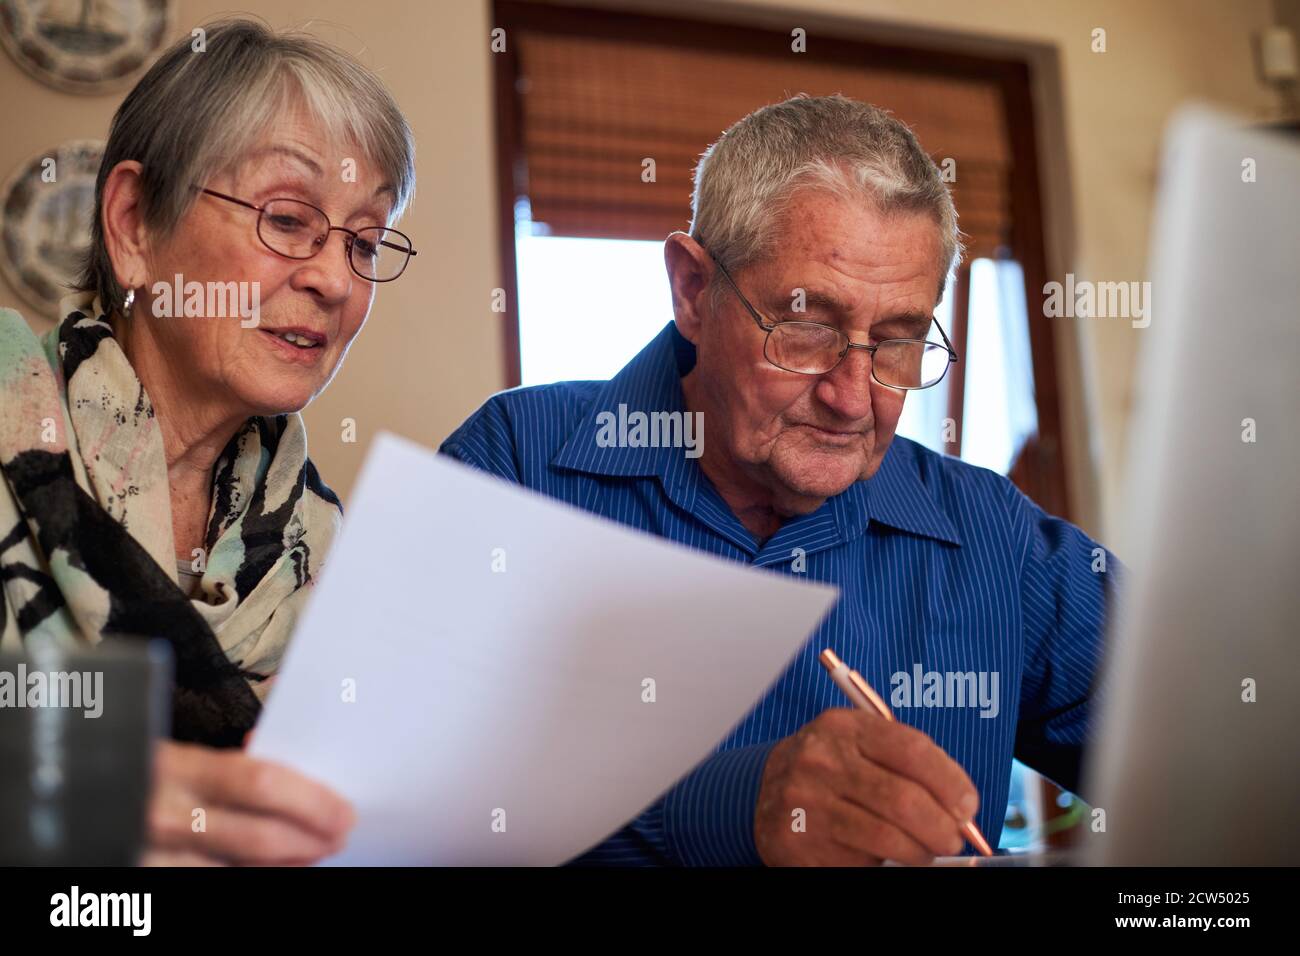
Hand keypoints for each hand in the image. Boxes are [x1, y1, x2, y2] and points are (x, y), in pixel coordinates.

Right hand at [140, 740, 354, 865]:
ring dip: (286, 866)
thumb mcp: (171, 750)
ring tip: (312, 853)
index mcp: (175, 767)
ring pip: (239, 872)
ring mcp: (150, 857)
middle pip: (259, 837)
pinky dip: (247, 878)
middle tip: (338, 835)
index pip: (261, 782)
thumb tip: (278, 753)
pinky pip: (209, 885)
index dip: (311, 801)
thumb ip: (226, 761)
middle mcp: (161, 816)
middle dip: (310, 841)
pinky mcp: (140, 881)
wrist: (47, 792)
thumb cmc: (123, 767)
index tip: (342, 810)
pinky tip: (271, 870)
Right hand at [754, 708, 978, 865]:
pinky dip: (881, 863)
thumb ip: (905, 763)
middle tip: (953, 839)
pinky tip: (879, 855)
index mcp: (844, 727)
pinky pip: (859, 861)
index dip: (950, 782)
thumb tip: (960, 804)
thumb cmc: (828, 769)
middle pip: (904, 800)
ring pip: (887, 838)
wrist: (762, 791)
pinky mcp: (798, 842)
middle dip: (942, 827)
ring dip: (920, 852)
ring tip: (925, 852)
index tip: (967, 806)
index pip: (912, 750)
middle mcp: (821, 760)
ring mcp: (806, 803)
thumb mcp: (857, 745)